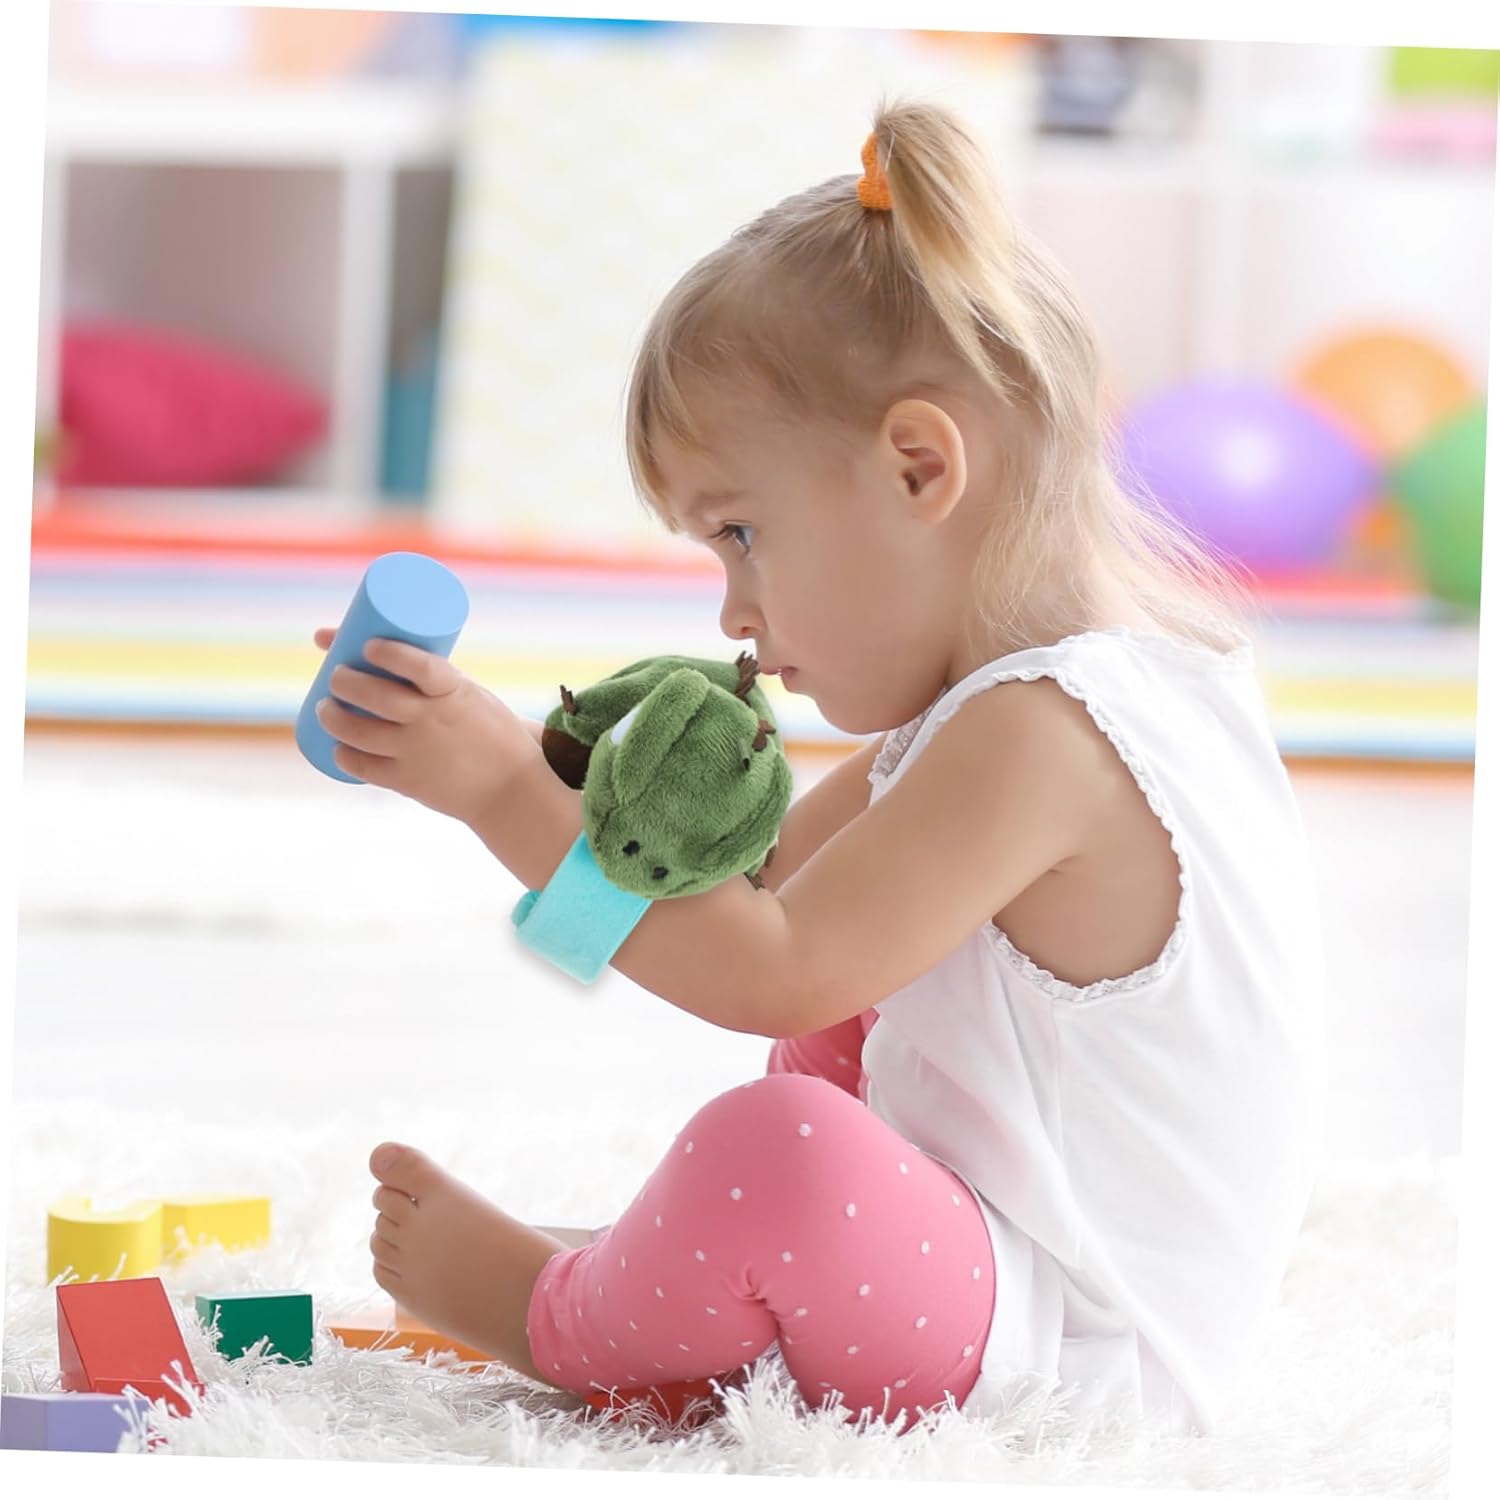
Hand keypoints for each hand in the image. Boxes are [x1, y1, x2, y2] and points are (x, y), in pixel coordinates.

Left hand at [309, 627, 538, 825]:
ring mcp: (418, 753)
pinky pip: (364, 767)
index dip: (390, 653)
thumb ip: (431, 679)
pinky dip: (344, 754)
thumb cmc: (488, 732)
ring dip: (332, 716)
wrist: (509, 788)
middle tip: (336, 675)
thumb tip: (382, 650)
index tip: (369, 645)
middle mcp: (433, 721)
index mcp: (455, 693)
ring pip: (360, 731)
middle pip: (376, 697)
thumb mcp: (470, 697)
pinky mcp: (408, 782)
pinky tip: (337, 746)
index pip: (419, 666)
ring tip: (326, 708)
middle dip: (344, 681)